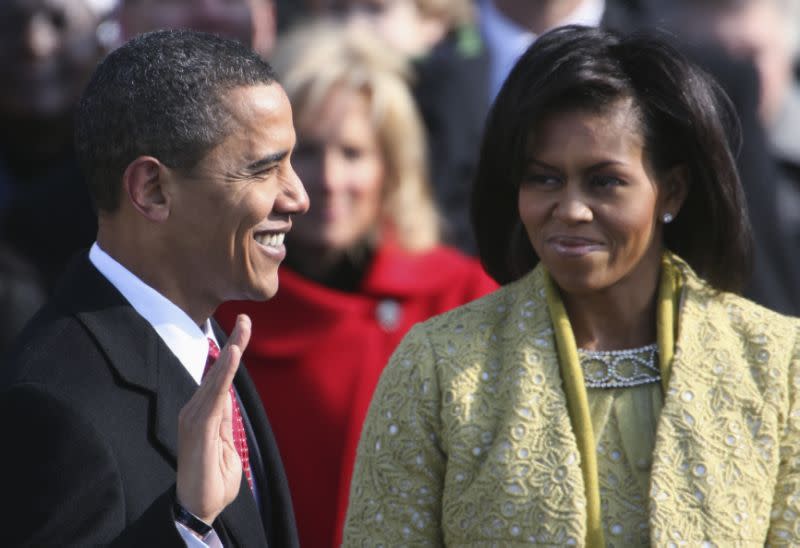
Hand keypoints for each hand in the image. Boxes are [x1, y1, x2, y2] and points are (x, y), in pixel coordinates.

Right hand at [176, 314, 251, 523]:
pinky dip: (223, 374)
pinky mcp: (198, 428)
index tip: (244, 328)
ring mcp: (193, 418)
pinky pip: (214, 396)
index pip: (220, 379)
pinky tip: (231, 357)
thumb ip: (225, 420)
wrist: (198, 509)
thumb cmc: (212, 481)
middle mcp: (194, 412)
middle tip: (246, 319)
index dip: (231, 354)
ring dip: (230, 354)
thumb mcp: (226, 444)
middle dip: (233, 345)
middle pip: (217, 373)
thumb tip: (227, 400)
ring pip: (215, 380)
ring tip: (241, 331)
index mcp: (204, 415)